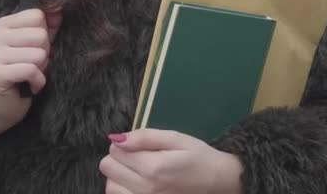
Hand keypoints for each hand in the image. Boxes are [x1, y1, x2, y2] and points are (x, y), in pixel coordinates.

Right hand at [0, 7, 61, 149]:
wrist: (5, 106)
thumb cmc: (23, 73)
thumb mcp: (37, 46)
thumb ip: (48, 26)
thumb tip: (59, 7)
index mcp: (2, 25)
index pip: (37, 16)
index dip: (44, 35)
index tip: (34, 49)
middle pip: (40, 35)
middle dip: (44, 54)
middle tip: (33, 66)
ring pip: (38, 54)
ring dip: (40, 69)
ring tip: (30, 76)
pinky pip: (30, 70)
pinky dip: (37, 81)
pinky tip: (30, 86)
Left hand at [99, 129, 242, 193]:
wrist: (219, 183)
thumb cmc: (199, 158)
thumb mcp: (176, 139)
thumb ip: (146, 137)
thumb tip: (117, 138)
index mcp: (152, 167)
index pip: (114, 150)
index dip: (125, 143)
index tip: (141, 146)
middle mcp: (144, 188)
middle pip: (108, 168)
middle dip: (119, 158)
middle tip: (140, 157)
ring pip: (110, 186)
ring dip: (119, 176)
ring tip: (139, 172)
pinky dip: (123, 190)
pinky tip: (138, 185)